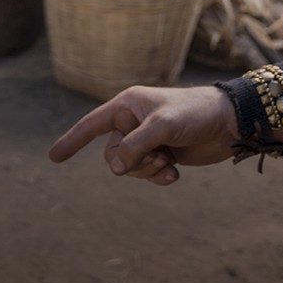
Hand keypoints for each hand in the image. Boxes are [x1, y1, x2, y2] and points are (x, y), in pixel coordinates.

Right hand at [47, 85, 239, 185]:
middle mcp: (133, 122)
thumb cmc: (195, 113)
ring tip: (169, 165)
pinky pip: (146, 174)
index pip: (91, 124)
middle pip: (112, 153)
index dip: (72, 140)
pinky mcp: (162, 154)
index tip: (53, 158)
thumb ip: (135, 146)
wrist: (229, 123)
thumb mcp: (162, 126)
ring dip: (147, 171)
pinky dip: (158, 177)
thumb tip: (114, 168)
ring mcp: (147, 139)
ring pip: (129, 166)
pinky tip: (175, 175)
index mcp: (127, 105)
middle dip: (132, 162)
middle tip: (157, 159)